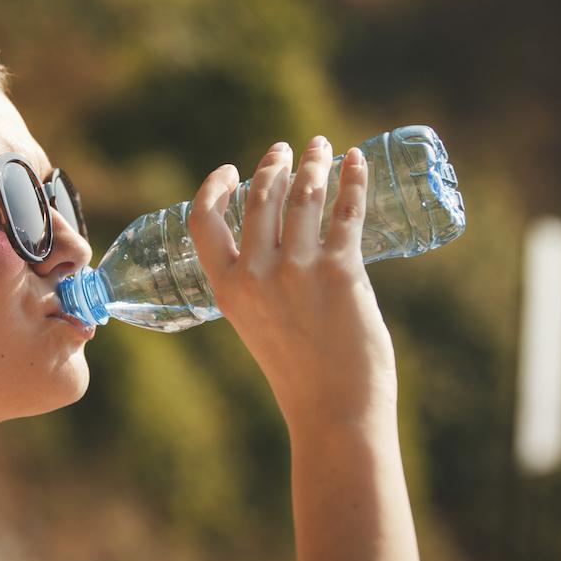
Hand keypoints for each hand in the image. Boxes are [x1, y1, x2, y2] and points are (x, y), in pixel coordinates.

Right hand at [187, 136, 396, 430]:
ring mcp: (297, 271)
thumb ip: (259, 285)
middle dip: (275, 164)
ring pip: (303, 195)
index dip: (214, 188)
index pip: (204, 222)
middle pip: (260, 198)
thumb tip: (283, 241)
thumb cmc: (302, 375)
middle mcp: (256, 275)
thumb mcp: (258, 325)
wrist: (334, 412)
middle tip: (289, 149)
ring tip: (322, 148)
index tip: (232, 169)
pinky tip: (357, 160)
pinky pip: (346, 211)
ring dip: (314, 163)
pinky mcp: (341, 272)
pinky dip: (353, 179)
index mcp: (227, 290)